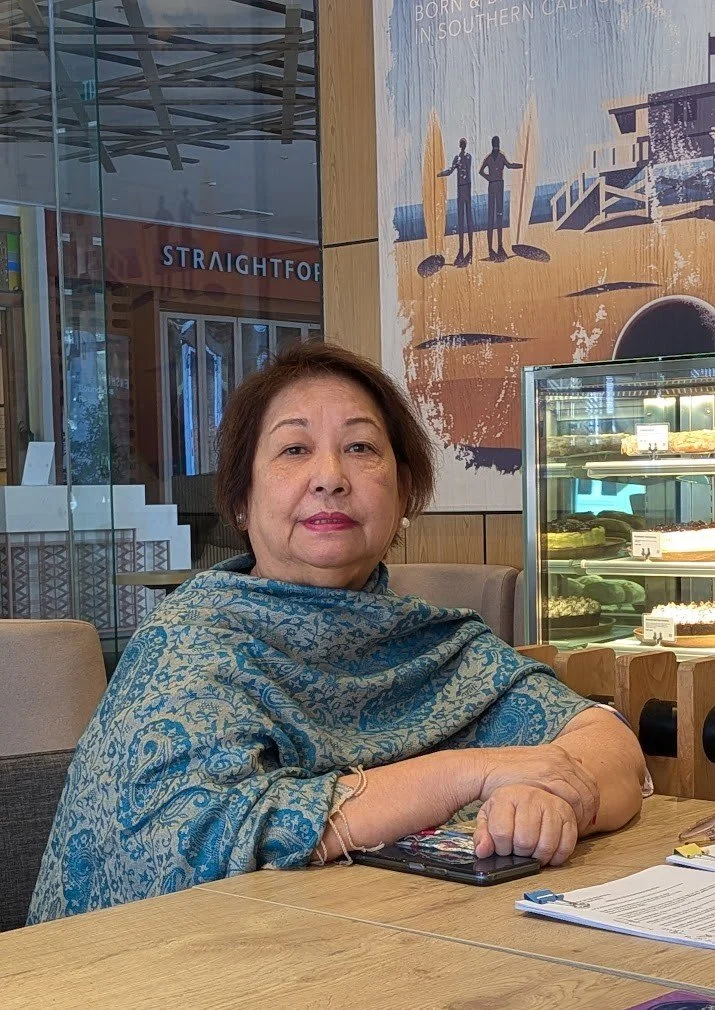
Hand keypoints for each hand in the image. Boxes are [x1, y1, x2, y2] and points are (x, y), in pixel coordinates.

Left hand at [474, 785, 577, 865]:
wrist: (528, 794)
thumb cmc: (508, 810)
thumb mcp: (488, 819)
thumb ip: (482, 835)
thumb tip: (482, 851)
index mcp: (506, 796)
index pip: (501, 832)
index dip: (501, 848)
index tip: (503, 847)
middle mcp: (530, 796)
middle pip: (524, 841)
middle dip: (520, 853)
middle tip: (518, 849)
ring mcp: (552, 804)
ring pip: (546, 845)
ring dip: (538, 857)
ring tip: (532, 852)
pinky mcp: (568, 815)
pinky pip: (566, 845)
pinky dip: (556, 856)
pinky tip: (548, 853)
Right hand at [478, 743, 599, 832]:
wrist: (484, 769)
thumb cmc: (504, 773)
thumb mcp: (531, 765)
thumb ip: (551, 770)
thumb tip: (572, 771)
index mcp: (559, 754)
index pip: (588, 780)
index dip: (590, 801)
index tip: (585, 817)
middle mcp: (561, 758)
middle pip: (589, 788)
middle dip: (589, 810)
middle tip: (581, 826)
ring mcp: (555, 766)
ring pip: (583, 795)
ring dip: (581, 814)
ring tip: (572, 829)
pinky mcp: (547, 777)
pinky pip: (571, 798)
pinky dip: (571, 814)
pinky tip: (564, 824)